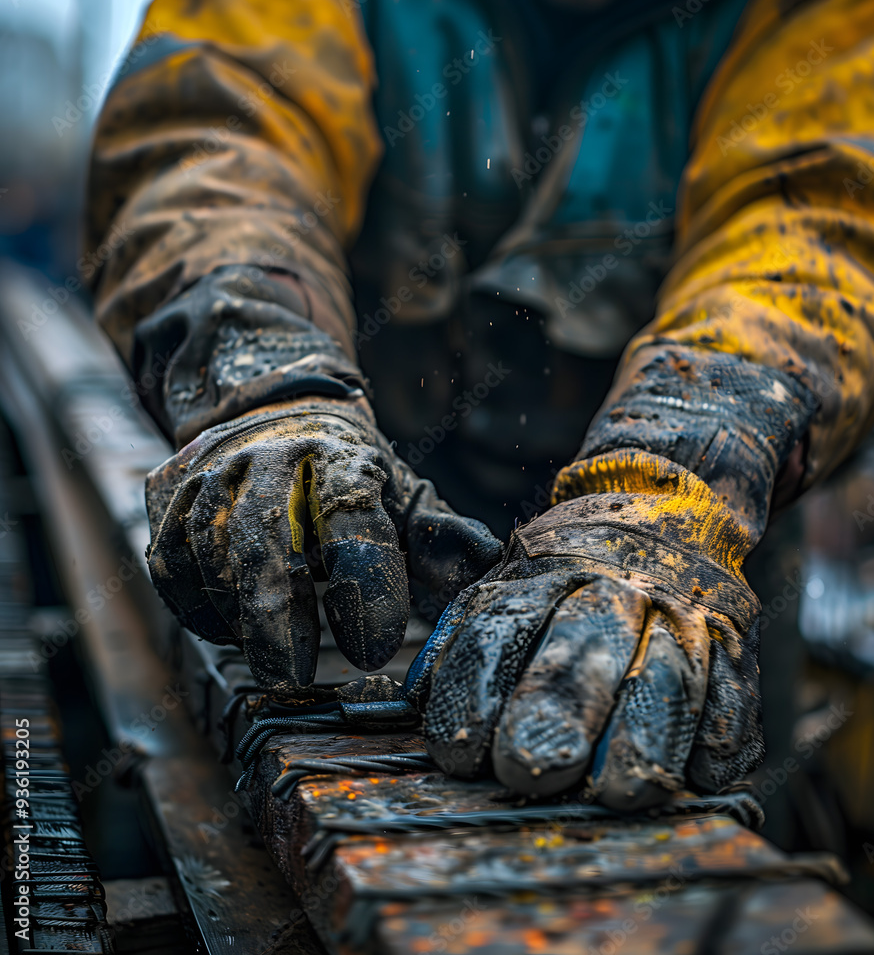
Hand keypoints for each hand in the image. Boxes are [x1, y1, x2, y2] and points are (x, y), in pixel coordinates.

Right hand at [146, 398, 501, 690]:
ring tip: (271, 653)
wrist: (275, 410)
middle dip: (275, 616)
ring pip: (208, 554)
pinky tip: (231, 627)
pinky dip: (197, 605)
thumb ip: (440, 536)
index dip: (366, 587)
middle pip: (262, 539)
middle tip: (291, 676)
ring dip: (236, 615)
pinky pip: (169, 561)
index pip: (354, 521)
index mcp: (342, 457)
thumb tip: (491, 565)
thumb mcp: (400, 493)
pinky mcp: (169, 492)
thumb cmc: (349, 474)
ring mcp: (212, 472)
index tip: (376, 651)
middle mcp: (271, 457)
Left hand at [408, 450, 764, 809]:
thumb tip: (419, 703)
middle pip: (584, 648)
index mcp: (544, 574)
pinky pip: (734, 693)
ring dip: (641, 738)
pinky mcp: (735, 644)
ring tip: (613, 793)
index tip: (457, 753)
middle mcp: (614, 589)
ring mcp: (681, 616)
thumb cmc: (571, 575)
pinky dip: (719, 736)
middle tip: (527, 770)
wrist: (663, 513)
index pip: (501, 629)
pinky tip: (700, 772)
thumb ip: (466, 639)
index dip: (476, 690)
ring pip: (667, 675)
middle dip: (554, 712)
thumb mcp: (508, 583)